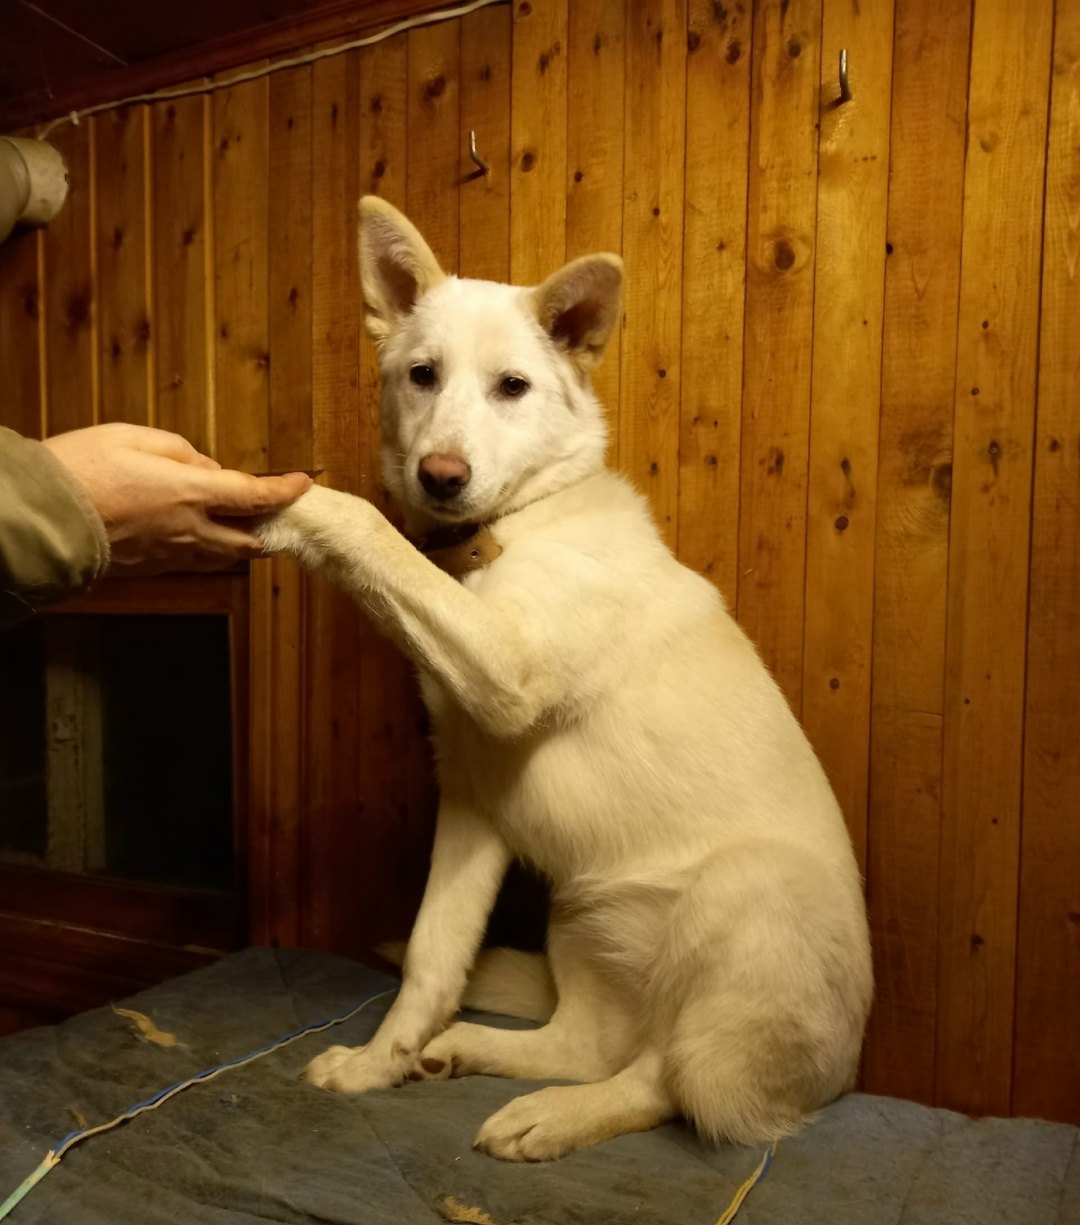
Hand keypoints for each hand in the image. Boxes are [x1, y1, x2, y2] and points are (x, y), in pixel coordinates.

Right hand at [43, 423, 312, 574]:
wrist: (42, 518)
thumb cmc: (82, 469)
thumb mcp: (134, 437)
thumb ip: (182, 451)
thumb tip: (209, 469)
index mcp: (191, 493)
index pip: (256, 497)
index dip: (286, 491)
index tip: (304, 483)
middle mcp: (190, 531)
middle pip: (251, 542)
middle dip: (273, 529)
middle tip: (282, 515)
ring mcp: (171, 556)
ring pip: (225, 558)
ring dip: (243, 544)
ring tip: (248, 528)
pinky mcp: (151, 570)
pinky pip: (194, 564)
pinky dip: (210, 553)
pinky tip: (204, 538)